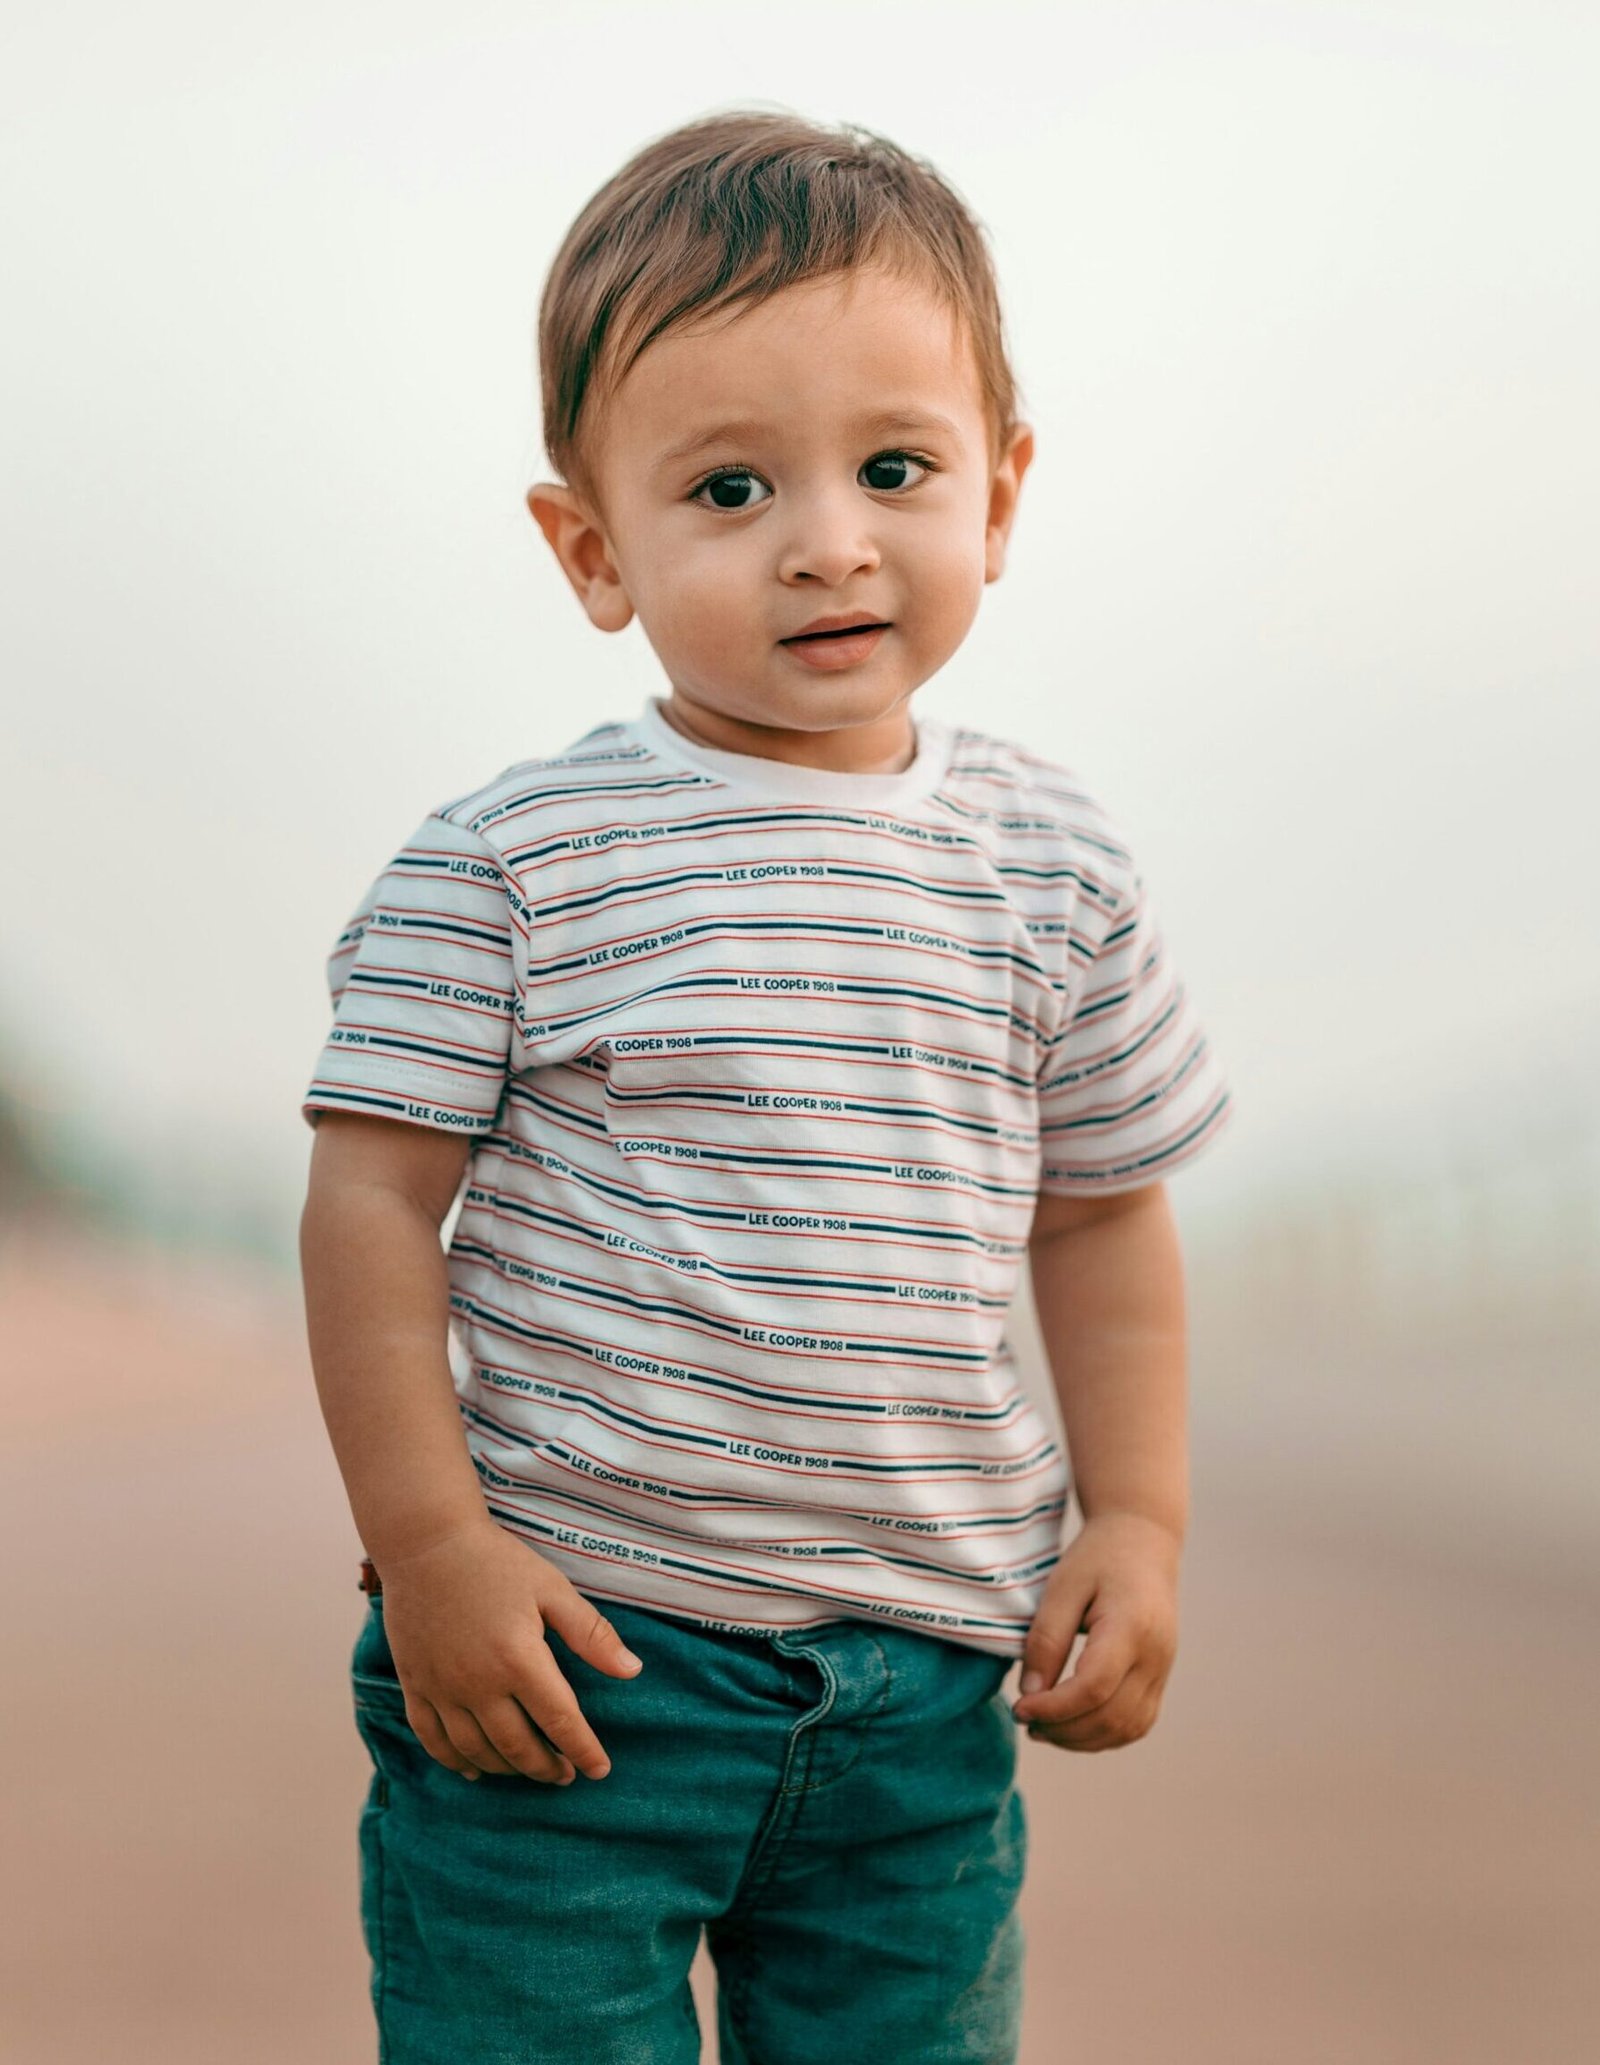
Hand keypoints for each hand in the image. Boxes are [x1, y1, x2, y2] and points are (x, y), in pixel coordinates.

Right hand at [374, 1520, 643, 1783]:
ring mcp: (442, 1688)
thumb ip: (591, 1634)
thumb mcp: (551, 1589)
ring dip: (506, 1769)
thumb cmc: (495, 1561)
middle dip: (546, 1768)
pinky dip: (455, 1762)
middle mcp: (479, 1684)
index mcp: (519, 1660)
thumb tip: (633, 1671)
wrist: (425, 1541)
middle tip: (565, 1775)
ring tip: (528, 1770)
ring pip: (477, 1750)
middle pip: (518, 1746)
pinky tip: (473, 1770)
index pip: (560, 1722)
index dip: (583, 1751)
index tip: (600, 1770)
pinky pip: (433, 1739)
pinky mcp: (414, 1684)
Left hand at [1011, 1512, 1180, 1751]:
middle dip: (1063, 1730)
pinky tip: (1073, 1724)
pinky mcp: (1161, 1677)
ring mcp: (1164, 1669)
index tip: (1019, 1708)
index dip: (1054, 1708)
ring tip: (1043, 1727)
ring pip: (1127, 1728)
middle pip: (1111, 1716)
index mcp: (1131, 1627)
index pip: (1094, 1688)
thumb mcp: (1062, 1587)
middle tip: (1024, 1719)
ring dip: (1083, 1740)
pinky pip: (1137, 1722)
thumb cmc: (1098, 1558)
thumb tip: (1030, 1696)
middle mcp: (1156, 1655)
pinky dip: (1104, 1734)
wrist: (1144, 1541)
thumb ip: (1045, 1641)